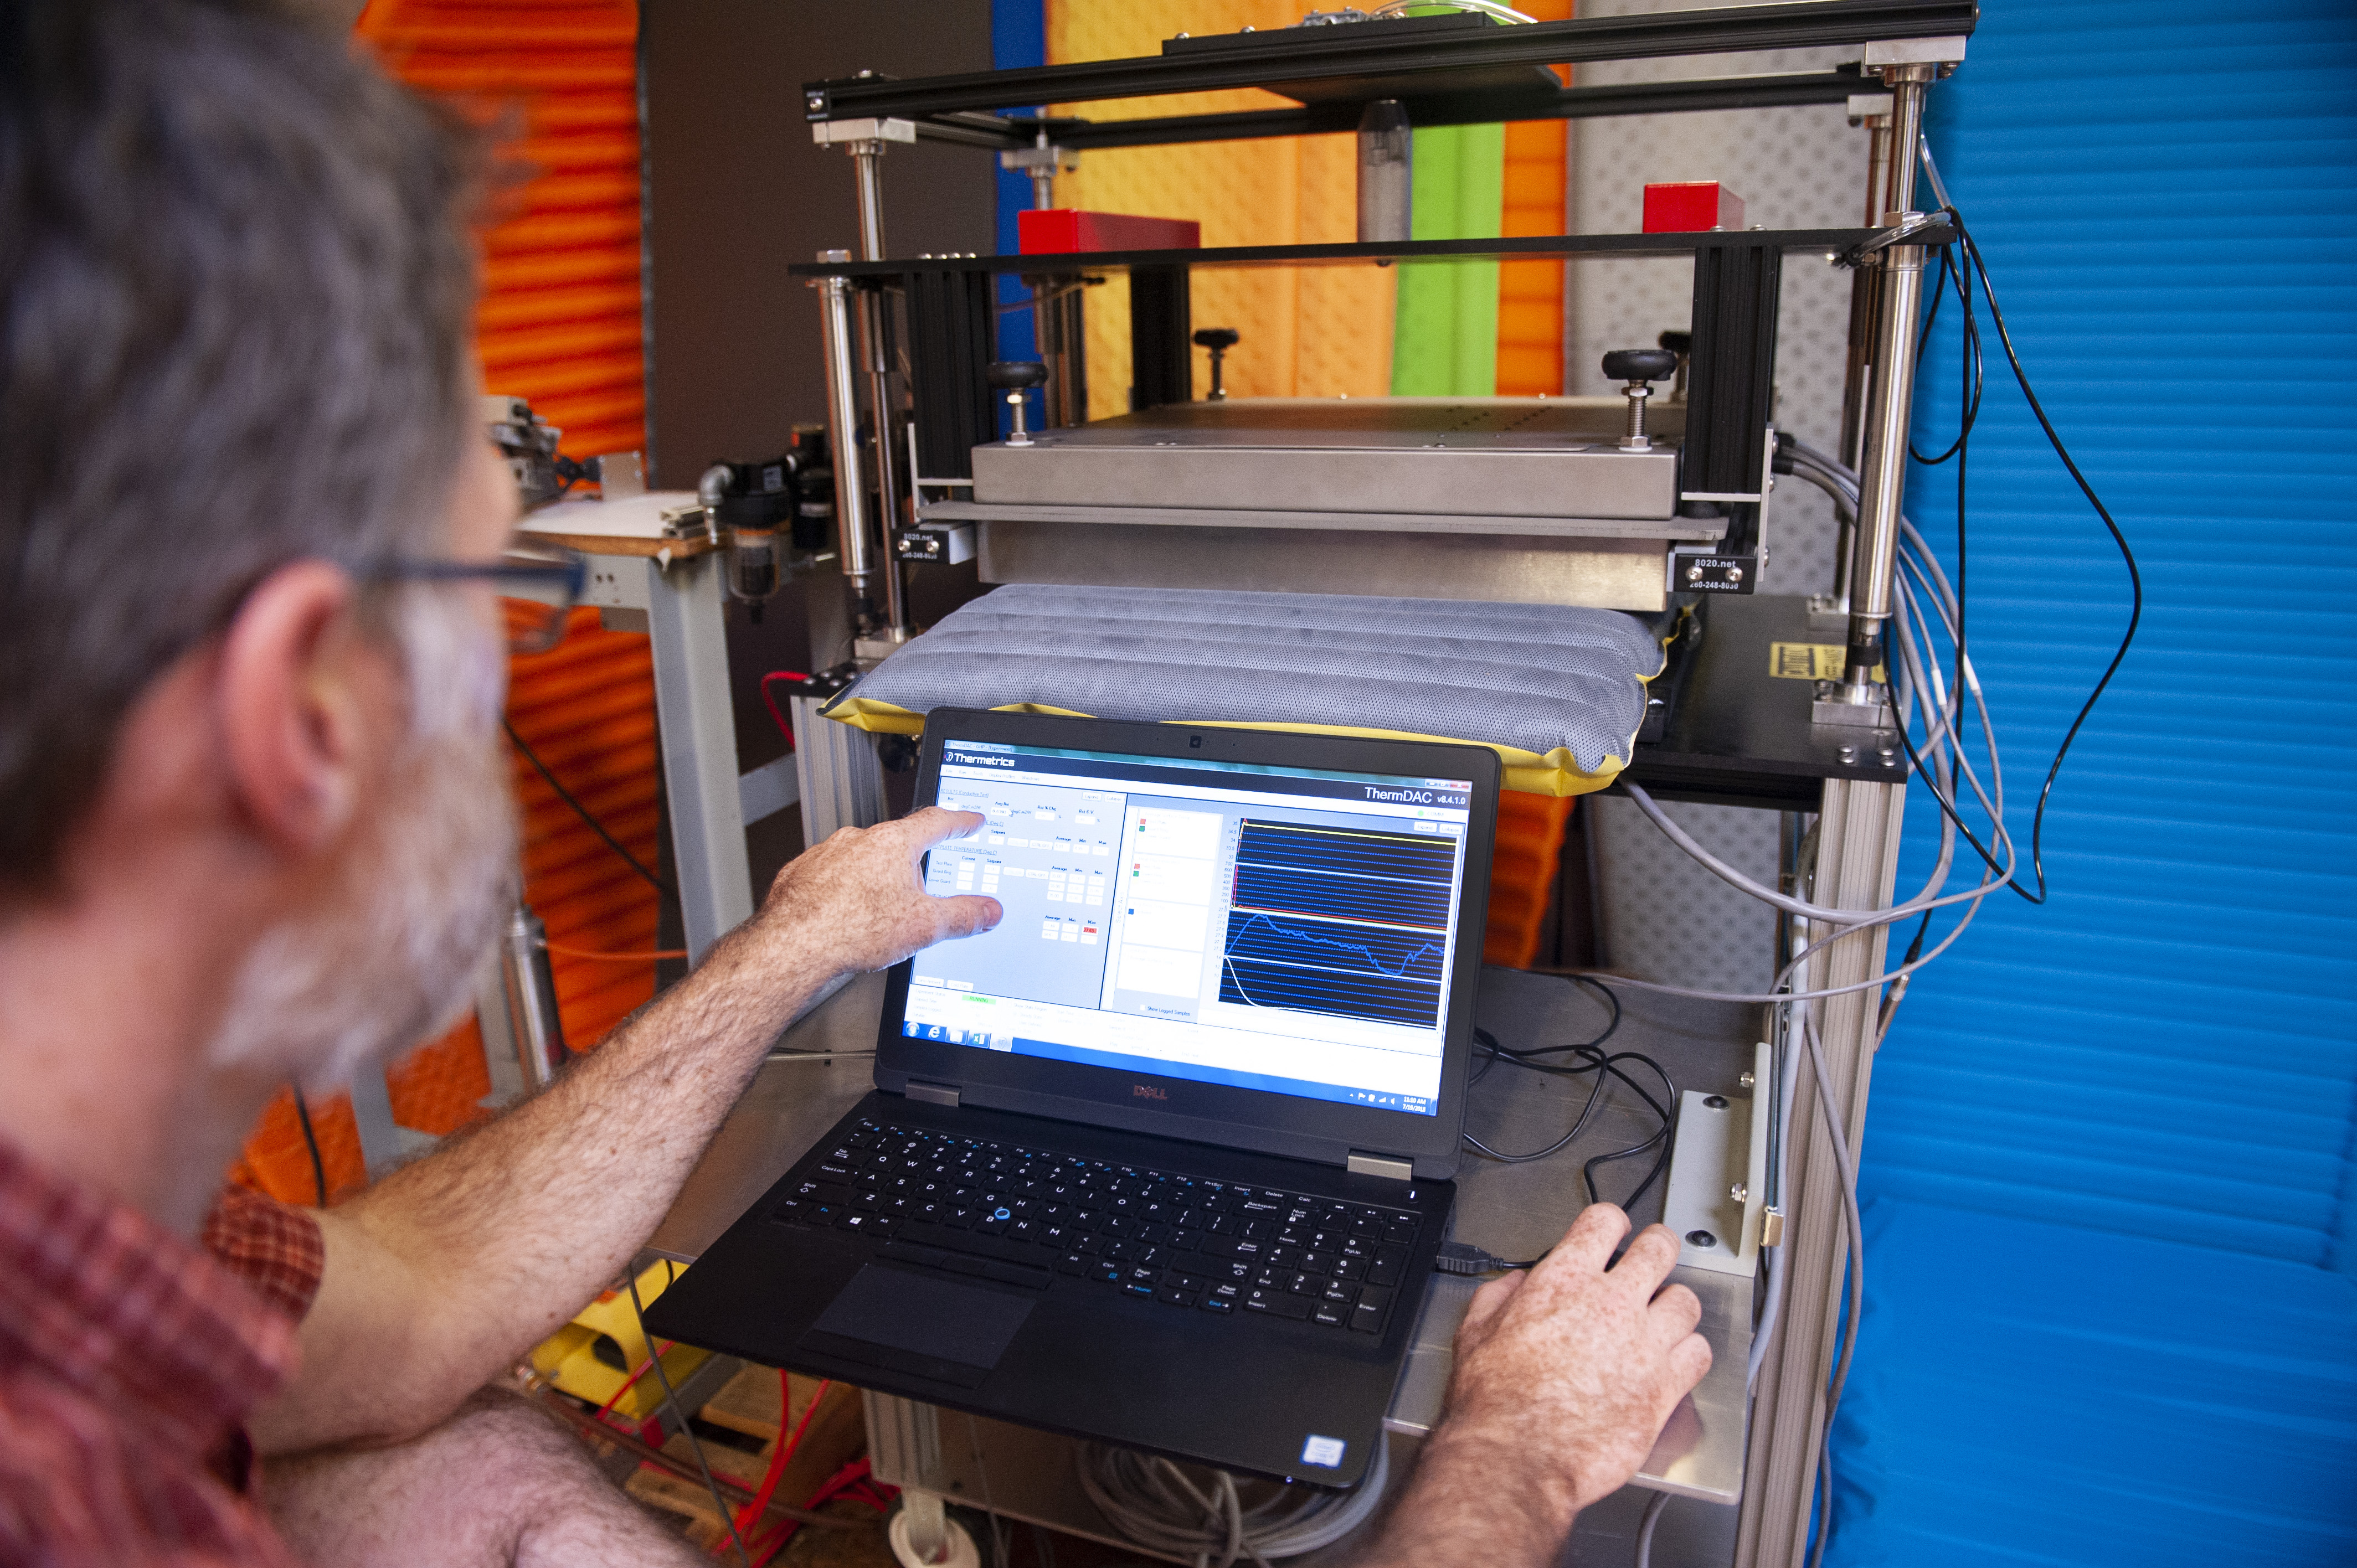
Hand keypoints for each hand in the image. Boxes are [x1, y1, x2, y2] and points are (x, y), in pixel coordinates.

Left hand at [756, 807, 1001, 975]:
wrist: (793, 947)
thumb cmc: (851, 930)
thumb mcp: (925, 926)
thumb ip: (963, 915)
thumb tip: (987, 911)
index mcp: (894, 843)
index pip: (937, 822)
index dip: (959, 822)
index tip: (969, 821)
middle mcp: (858, 840)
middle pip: (897, 843)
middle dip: (910, 865)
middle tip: (917, 892)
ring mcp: (826, 854)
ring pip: (860, 859)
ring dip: (872, 879)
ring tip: (875, 915)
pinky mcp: (800, 873)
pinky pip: (828, 875)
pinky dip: (839, 890)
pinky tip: (843, 917)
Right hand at [1435, 1205, 1709, 1517]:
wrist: (1517, 1455)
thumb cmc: (1495, 1402)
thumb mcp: (1476, 1332)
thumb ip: (1500, 1297)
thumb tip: (1515, 1284)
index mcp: (1564, 1280)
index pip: (1605, 1221)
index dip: (1612, 1221)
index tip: (1614, 1231)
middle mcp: (1612, 1303)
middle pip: (1659, 1248)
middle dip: (1659, 1247)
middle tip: (1655, 1256)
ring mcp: (1644, 1343)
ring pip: (1687, 1300)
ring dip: (1676, 1305)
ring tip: (1665, 1315)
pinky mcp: (1665, 1387)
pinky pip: (1700, 1353)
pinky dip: (1691, 1353)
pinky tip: (1675, 1360)